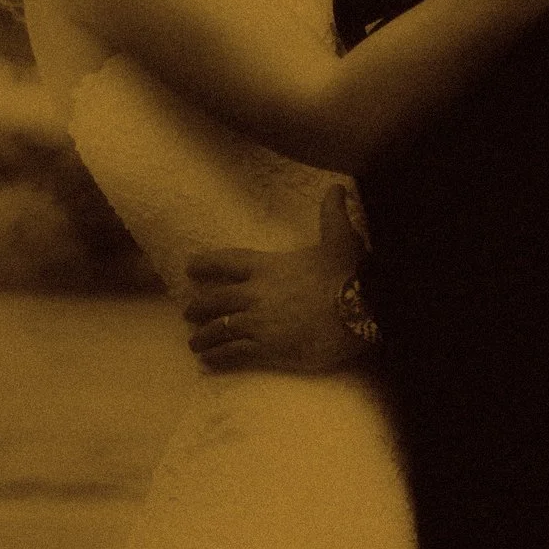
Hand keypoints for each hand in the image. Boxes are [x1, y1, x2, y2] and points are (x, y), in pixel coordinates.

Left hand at [182, 186, 370, 373]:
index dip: (206, 264)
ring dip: (204, 336)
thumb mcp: (340, 237)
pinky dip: (218, 357)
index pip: (228, 262)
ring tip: (194, 343)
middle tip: (187, 312)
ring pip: (220, 329)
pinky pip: (233, 353)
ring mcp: (258, 323)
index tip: (189, 267)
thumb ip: (333, 213)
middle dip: (199, 306)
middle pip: (216, 300)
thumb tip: (337, 187)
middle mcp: (256, 294)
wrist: (361, 310)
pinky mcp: (267, 349)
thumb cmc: (349, 273)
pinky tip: (208, 361)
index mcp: (268, 266)